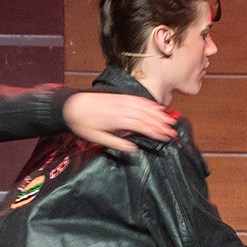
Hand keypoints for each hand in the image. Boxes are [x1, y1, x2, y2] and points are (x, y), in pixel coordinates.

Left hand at [61, 92, 177, 152]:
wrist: (72, 106)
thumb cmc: (82, 123)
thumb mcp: (97, 139)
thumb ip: (116, 143)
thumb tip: (133, 149)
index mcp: (118, 120)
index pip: (142, 126)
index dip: (155, 132)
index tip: (165, 137)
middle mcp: (122, 108)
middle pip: (147, 116)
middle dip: (161, 124)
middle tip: (173, 132)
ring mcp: (122, 101)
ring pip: (145, 107)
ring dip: (159, 114)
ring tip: (170, 120)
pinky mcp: (120, 97)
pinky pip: (138, 100)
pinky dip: (149, 104)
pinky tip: (157, 108)